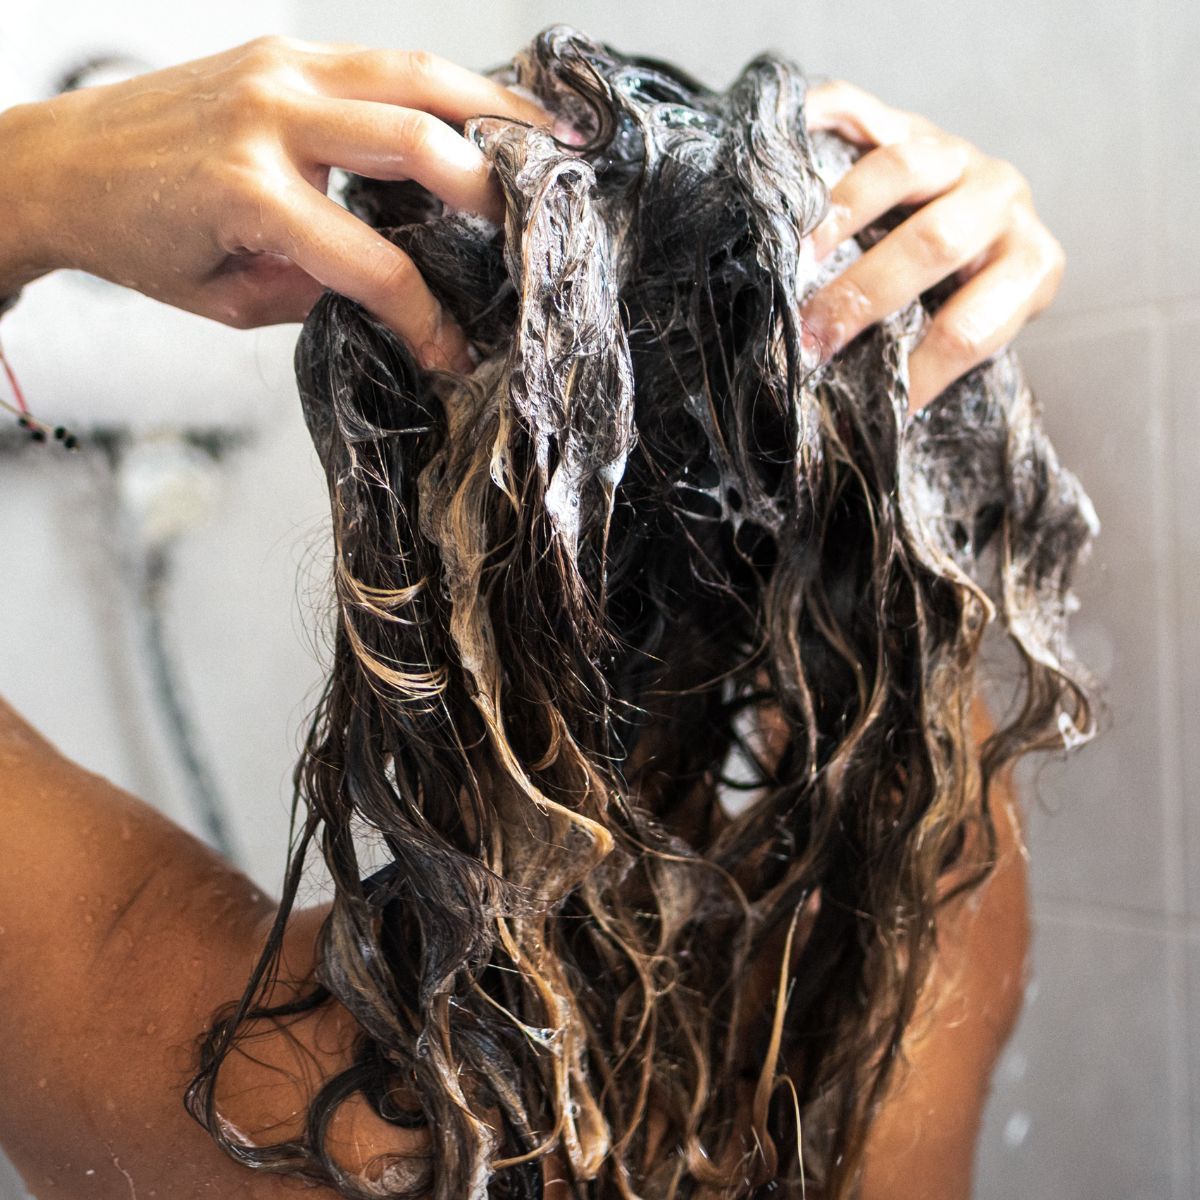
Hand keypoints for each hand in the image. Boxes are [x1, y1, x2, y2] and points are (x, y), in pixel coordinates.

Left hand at [0, 38, 548, 370]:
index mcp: (249, 192)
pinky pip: (383, 59)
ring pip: (414, 74)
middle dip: (490, 191)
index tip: (453, 352)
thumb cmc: (136, 238)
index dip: (426, 318)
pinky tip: (485, 109)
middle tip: (541, 226)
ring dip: (493, 107)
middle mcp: (270, 116)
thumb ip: (317, 288)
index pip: (373, 263)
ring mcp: (278, 68)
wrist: (57, 162)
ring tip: (553, 135)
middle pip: (415, 141)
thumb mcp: (229, 295)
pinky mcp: (281, 50)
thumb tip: (391, 286)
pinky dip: (446, 85)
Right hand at [800, 81, 1064, 410]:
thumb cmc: (957, 293)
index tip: (874, 411)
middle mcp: (1000, 199)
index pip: (973, 327)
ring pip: (902, 171)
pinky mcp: (903, 120)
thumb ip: (933, 360)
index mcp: (1028, 264)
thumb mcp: (968, 329)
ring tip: (795, 260)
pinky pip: (858, 112)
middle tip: (810, 340)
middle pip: (934, 244)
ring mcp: (952, 152)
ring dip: (842, 218)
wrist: (970, 211)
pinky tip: (780, 173)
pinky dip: (816, 132)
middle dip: (864, 298)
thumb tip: (869, 432)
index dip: (922, 375)